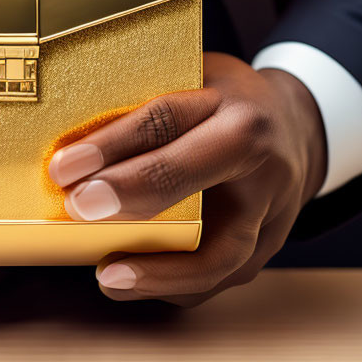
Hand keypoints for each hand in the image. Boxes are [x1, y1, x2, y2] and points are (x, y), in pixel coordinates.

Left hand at [48, 52, 326, 304]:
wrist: (297, 128)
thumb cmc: (227, 99)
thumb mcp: (196, 76)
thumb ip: (147, 97)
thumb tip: (67, 124)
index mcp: (234, 109)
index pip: (166, 121)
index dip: (112, 144)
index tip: (64, 167)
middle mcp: (260, 161)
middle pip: (196, 180)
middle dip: (134, 196)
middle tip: (79, 209)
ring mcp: (271, 212)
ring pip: (220, 253)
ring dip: (160, 271)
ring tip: (109, 276)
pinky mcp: (266, 248)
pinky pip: (219, 277)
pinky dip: (172, 285)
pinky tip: (132, 281)